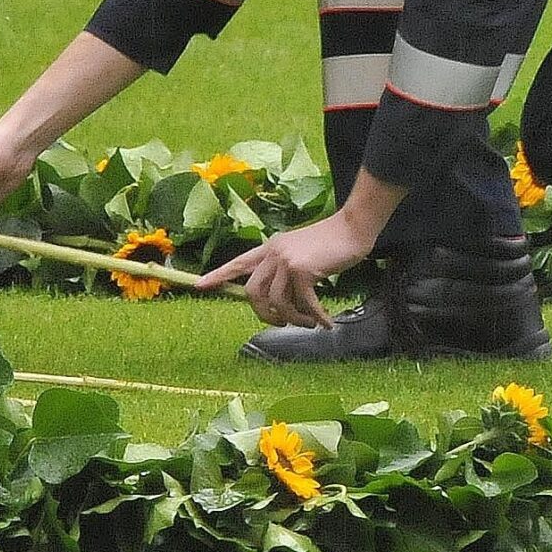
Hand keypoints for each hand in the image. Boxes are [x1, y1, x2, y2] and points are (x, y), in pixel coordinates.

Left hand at [200, 211, 376, 328]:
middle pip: (254, 293)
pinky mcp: (303, 270)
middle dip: (265, 314)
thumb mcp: (301, 253)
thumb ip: (286, 270)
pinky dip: (316, 317)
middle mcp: (273, 253)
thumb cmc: (332, 242)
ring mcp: (286, 261)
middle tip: (282, 323)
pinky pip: (305, 304)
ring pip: (278, 302)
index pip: (238, 263)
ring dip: (295, 319)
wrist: (353, 228)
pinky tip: (327, 323)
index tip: (199, 286)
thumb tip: (281, 301)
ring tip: (310, 323)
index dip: (218, 276)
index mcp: (270, 247)